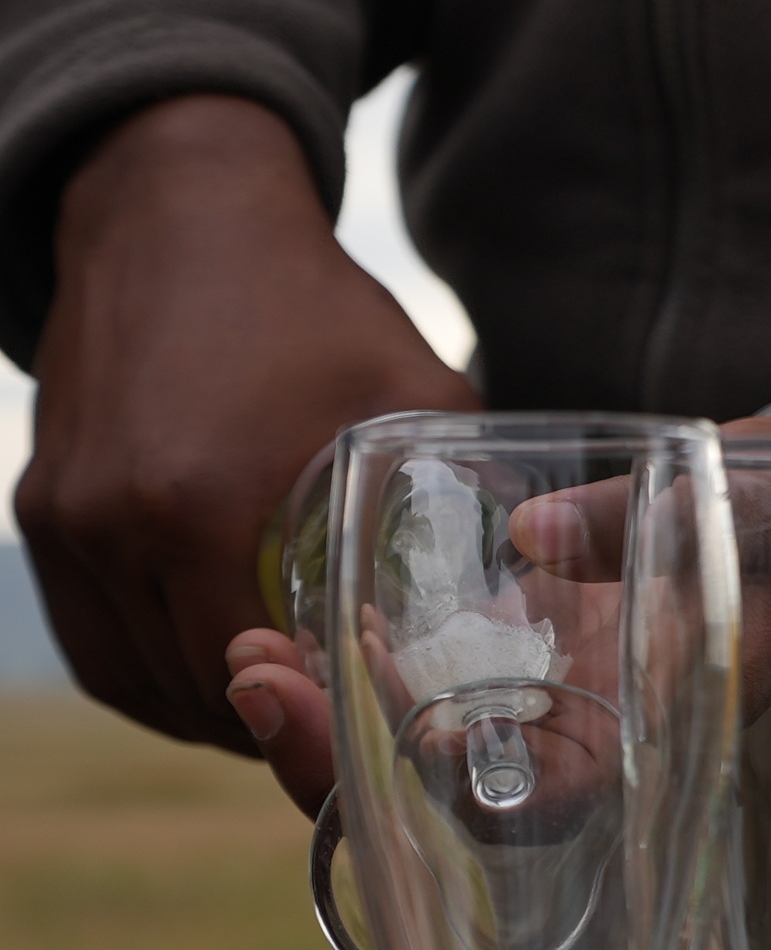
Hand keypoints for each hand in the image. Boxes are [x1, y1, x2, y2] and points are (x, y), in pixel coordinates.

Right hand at [14, 95, 474, 785]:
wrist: (177, 217)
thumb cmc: (312, 307)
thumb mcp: (414, 392)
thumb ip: (465, 487)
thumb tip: (540, 574)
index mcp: (204, 503)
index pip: (253, 671)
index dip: (316, 712)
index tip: (372, 725)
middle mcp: (117, 521)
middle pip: (188, 688)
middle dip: (267, 722)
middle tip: (338, 732)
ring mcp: (67, 518)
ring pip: (129, 674)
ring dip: (201, 710)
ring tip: (282, 713)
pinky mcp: (40, 506)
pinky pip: (89, 634)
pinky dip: (145, 671)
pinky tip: (211, 674)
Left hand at [222, 412, 770, 818]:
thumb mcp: (766, 507)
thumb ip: (658, 521)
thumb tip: (537, 538)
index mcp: (656, 739)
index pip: (534, 808)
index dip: (440, 787)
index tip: (376, 719)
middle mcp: (590, 741)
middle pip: (438, 804)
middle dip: (332, 755)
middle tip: (259, 674)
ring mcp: (550, 699)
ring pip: (414, 751)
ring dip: (325, 715)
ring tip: (255, 649)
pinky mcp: (528, 647)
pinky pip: (426, 685)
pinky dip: (357, 667)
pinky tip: (301, 621)